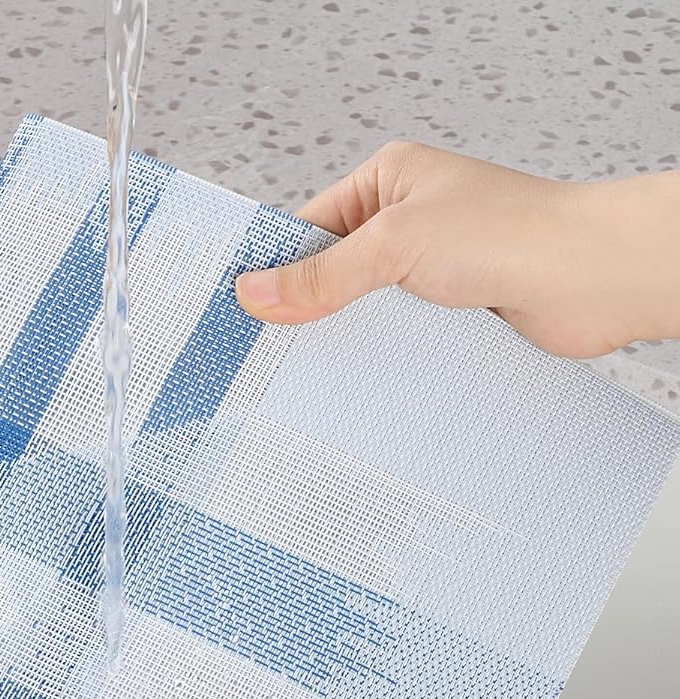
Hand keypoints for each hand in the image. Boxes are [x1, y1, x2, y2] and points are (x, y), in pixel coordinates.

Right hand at [235, 141, 679, 356]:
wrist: (590, 279)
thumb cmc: (509, 235)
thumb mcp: (394, 246)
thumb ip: (323, 275)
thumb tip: (254, 293)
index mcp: (390, 181)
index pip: (310, 226)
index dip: (275, 269)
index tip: (239, 310)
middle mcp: (410, 221)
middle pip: (334, 273)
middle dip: (306, 312)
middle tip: (262, 354)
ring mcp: (433, 270)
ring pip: (366, 312)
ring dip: (347, 341)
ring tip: (303, 378)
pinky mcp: (454, 314)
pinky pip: (399, 339)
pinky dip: (381, 361)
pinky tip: (356, 387)